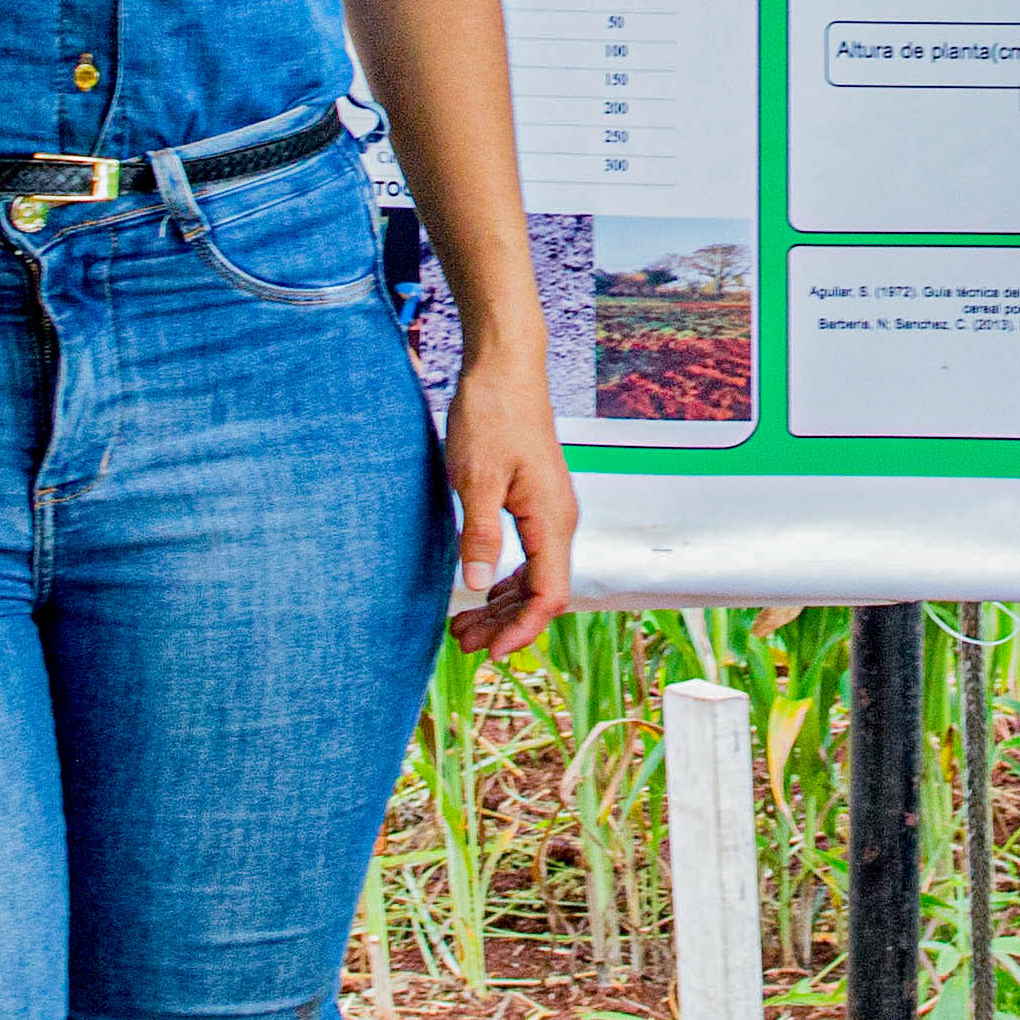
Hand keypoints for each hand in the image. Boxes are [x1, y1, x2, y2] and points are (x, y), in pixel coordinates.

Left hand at [438, 348, 579, 654]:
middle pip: (540, 593)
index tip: (488, 652)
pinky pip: (529, 555)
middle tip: (460, 642)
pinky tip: (480, 589)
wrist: (505, 368)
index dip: (520, 630)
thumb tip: (474, 586)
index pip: (547, 596)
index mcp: (552, 520)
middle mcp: (560, 521)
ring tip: (462, 625)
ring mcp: (550, 511)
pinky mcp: (536, 501)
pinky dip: (505, 579)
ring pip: (534, 576)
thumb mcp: (476, 477)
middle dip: (504, 624)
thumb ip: (478, 534)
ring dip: (501, 605)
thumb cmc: (492, 415)